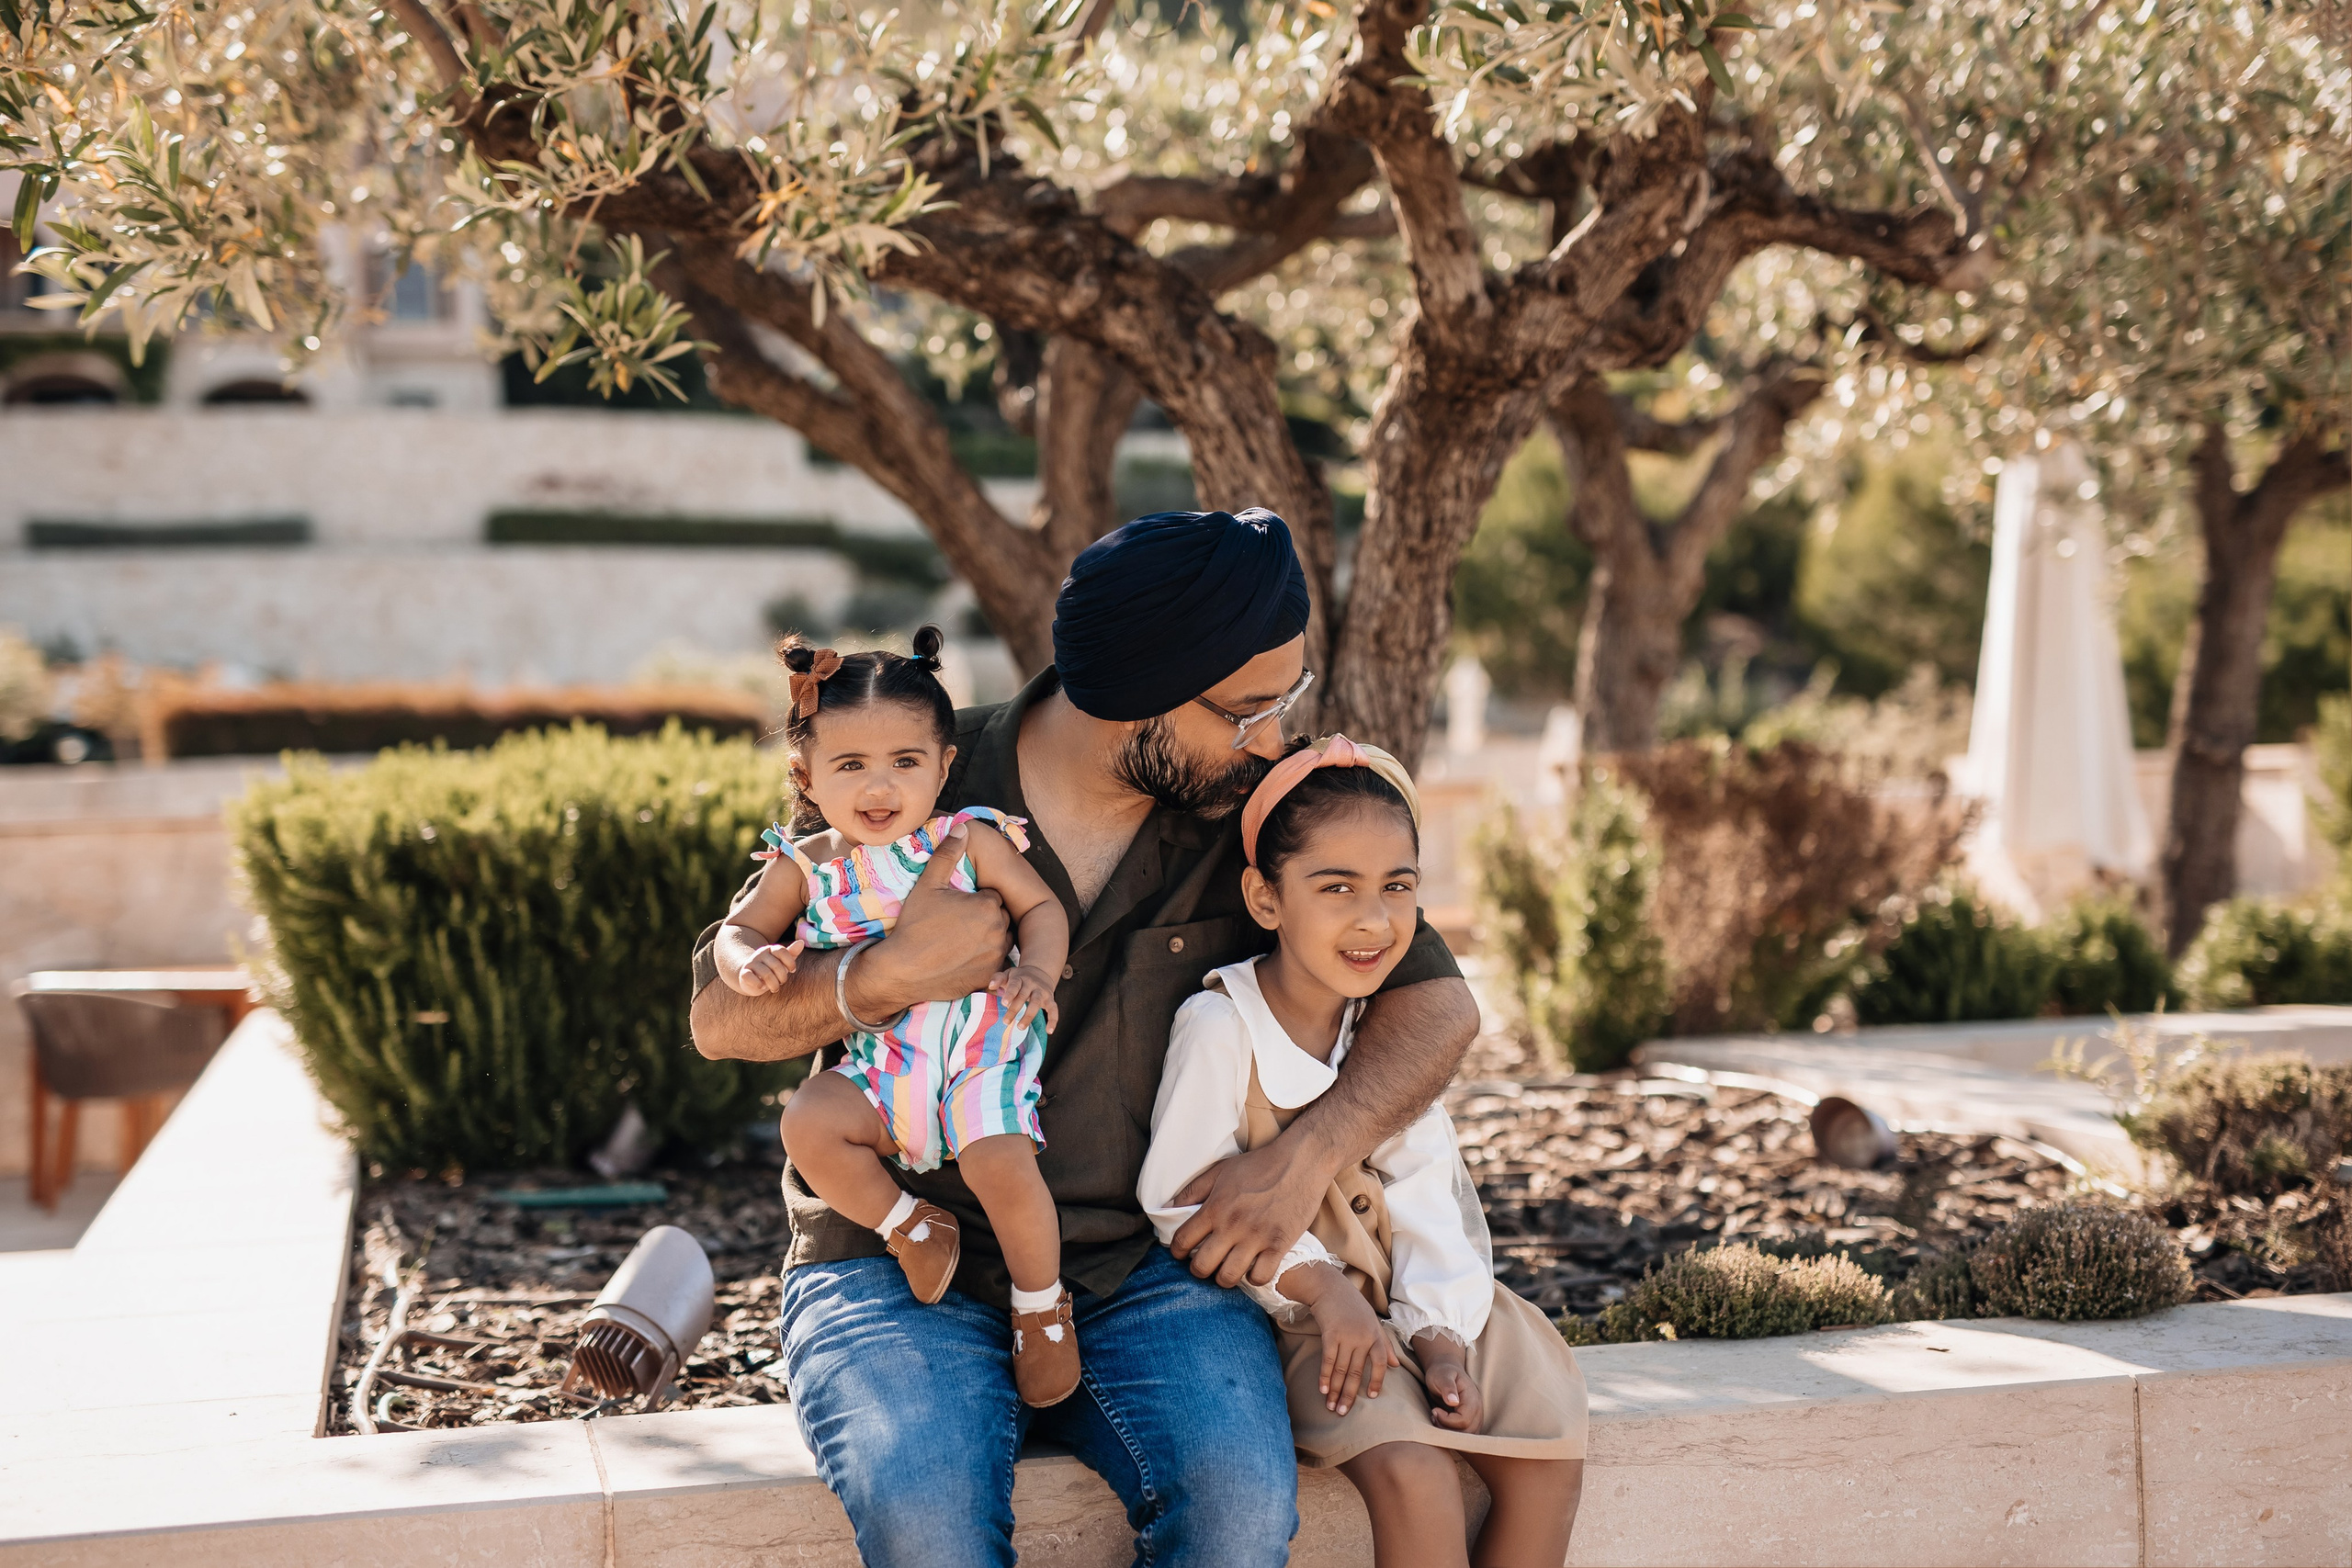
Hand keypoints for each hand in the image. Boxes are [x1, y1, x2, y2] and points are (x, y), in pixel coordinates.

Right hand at [733, 939, 804, 995]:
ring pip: (765, 974)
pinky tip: (761, 987)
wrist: (751, 978)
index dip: (790, 962)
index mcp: (770, 949)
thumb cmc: (771, 970)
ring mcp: (751, 963)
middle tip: (782, 982)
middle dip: (782, 977)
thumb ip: (792, 953)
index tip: (792, 970)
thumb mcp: (782, 962)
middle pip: (776, 965)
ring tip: (775, 988)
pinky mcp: (744, 973)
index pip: (781, 951)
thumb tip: (801, 942)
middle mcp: (760, 954)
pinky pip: (751, 978)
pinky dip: (759, 985)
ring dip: (773, 984)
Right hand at [860, 827, 1009, 1008]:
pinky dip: (982, 960)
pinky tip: (961, 959)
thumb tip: (962, 827)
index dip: (973, 901)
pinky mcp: (988, 976)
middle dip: (983, 918)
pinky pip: (993, 962)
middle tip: (955, 924)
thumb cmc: (914, 925)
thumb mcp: (928, 885)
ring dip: (988, 938)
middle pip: (998, 917)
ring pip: (1000, 940)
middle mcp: (999, 930)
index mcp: (988, 905)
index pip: (991, 896)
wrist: (902, 969)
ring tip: (959, 940)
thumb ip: (947, 854)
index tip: (955, 908)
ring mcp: (995, 956)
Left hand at [991, 963, 1060, 1033]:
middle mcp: (1032, 984)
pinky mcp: (1050, 999)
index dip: (1010, 994)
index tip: (1004, 1003)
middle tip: (1006, 1021)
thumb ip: (998, 978)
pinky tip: (1049, 1031)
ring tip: (1020, 1027)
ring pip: (1037, 1003)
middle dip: (1015, 1009)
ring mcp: (1042, 992)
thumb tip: (991, 985)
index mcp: (1020, 978)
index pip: (1015, 985)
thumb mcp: (1008, 974)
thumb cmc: (1019, 977)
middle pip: (1024, 996)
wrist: (1040, 972)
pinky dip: (1053, 1020)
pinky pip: (1054, 1009)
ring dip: (1029, 1016)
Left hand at [1169, 1137, 1331, 1288]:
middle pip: (1202, 1266)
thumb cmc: (1259, 1164)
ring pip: (1229, 1277)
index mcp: (1215, 1207)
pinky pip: (1260, 1277)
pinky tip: (1254, 1267)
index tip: (1181, 1253)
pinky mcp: (1280, 1244)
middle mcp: (1232, 1225)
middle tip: (1205, 1264)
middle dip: (1198, 1270)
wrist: (1300, 1161)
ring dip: (1224, 1277)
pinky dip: (1254, 1278)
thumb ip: (1193, 1190)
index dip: (1176, 1251)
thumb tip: (1168, 1208)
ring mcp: (1257, 1237)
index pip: (1182, 1240)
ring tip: (1228, 1269)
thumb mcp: (1220, 1171)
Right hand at [1286, 1267, 1396, 1415]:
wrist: (1330, 1287)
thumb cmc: (1353, 1305)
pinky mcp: (1330, 1334)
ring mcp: (1346, 1336)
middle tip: (1343, 1412)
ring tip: (1331, 1406)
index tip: (1372, 1397)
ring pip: (1342, 1370)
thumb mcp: (1373, 1322)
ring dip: (1335, 1390)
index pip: (1380, 1363)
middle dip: (1349, 1395)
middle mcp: (1363, 1337)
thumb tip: (1396, 1366)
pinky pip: (1328, 1361)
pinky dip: (1325, 1376)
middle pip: (1357, 1372)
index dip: (1377, 1381)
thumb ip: (1385, 1344)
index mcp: (1376, 1335)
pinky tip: (1323, 1389)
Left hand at [1412, 1332, 1484, 1432]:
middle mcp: (1478, 1410)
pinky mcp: (1470, 1421)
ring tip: (1436, 1419)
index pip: (1464, 1420)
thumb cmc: (1442, 1372)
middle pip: (1468, 1432)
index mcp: (1472, 1399)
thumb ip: (1448, 1387)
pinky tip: (1440, 1423)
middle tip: (1434, 1416)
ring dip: (1449, 1434)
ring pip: (1467, 1437)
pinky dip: (1452, 1434)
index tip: (1434, 1410)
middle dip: (1447, 1429)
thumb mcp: (1442, 1376)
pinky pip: (1465, 1435)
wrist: (1446, 1370)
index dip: (1447, 1421)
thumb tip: (1453, 1402)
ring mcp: (1476, 1417)